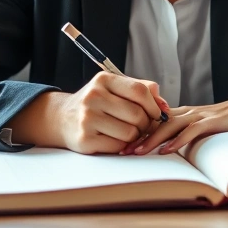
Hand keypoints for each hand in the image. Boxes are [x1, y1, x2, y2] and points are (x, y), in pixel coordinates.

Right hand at [56, 72, 170, 154]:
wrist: (62, 118)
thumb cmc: (96, 103)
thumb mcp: (114, 88)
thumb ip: (141, 89)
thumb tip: (164, 105)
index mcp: (103, 80)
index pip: (140, 91)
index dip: (154, 105)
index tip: (156, 113)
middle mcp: (93, 96)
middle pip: (137, 114)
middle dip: (146, 124)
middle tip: (142, 126)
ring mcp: (87, 118)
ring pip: (130, 133)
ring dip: (135, 137)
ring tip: (128, 132)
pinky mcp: (85, 140)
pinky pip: (118, 147)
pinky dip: (122, 146)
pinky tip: (115, 140)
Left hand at [127, 93, 227, 155]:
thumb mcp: (202, 128)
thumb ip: (185, 134)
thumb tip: (168, 149)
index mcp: (183, 114)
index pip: (155, 122)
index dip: (137, 133)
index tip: (121, 146)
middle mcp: (188, 112)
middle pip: (157, 122)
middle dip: (138, 137)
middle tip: (121, 151)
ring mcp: (200, 115)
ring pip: (170, 125)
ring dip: (152, 139)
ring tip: (138, 152)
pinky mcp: (213, 121)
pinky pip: (192, 130)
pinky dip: (178, 140)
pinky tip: (167, 150)